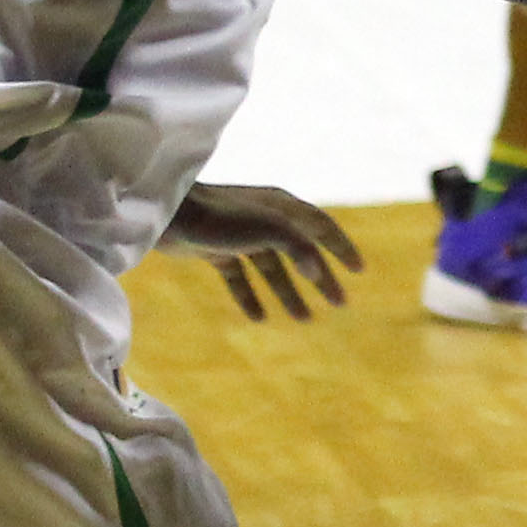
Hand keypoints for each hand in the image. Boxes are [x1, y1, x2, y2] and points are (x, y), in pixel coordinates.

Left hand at [165, 183, 363, 319]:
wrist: (167, 215)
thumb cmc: (220, 217)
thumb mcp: (268, 229)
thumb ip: (298, 248)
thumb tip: (318, 271)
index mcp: (282, 207)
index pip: (321, 227)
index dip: (341, 247)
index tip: (359, 270)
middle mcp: (264, 219)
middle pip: (300, 252)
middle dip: (321, 279)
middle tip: (339, 304)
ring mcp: (240, 235)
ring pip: (272, 269)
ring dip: (288, 293)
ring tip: (303, 319)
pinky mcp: (216, 249)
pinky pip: (240, 278)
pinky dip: (250, 296)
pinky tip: (258, 318)